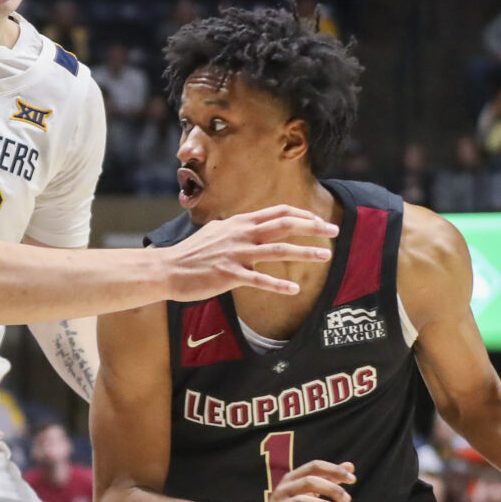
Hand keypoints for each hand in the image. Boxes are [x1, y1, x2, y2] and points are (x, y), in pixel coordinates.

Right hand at [161, 205, 335, 299]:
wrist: (167, 269)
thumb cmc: (191, 254)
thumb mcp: (215, 231)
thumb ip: (235, 228)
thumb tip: (247, 225)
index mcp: (240, 223)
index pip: (278, 212)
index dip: (302, 214)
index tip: (319, 220)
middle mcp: (241, 234)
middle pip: (284, 224)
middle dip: (312, 226)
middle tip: (333, 231)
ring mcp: (236, 254)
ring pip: (278, 250)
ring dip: (305, 252)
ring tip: (326, 256)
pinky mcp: (229, 275)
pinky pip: (259, 280)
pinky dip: (278, 284)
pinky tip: (294, 289)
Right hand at [257, 459, 352, 501]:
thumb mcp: (306, 492)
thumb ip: (327, 478)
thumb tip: (350, 467)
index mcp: (291, 479)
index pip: (314, 467)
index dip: (333, 470)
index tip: (352, 479)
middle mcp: (284, 491)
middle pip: (308, 482)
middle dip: (331, 488)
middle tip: (347, 499)